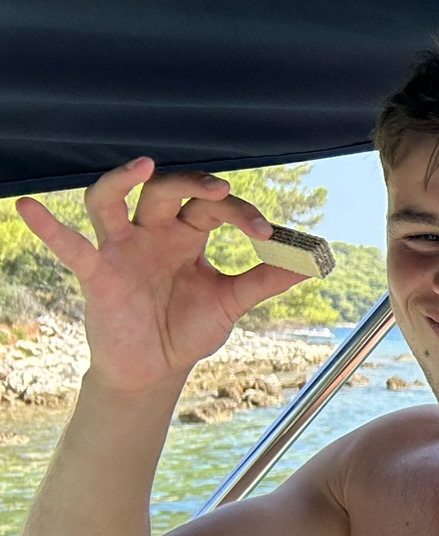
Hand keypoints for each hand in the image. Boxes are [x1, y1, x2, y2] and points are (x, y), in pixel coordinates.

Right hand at [15, 158, 303, 394]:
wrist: (155, 369)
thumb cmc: (186, 327)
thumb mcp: (231, 302)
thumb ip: (266, 280)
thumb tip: (311, 262)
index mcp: (187, 234)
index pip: (213, 207)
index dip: (242, 215)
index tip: (270, 236)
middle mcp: (152, 233)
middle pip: (166, 190)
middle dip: (194, 186)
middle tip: (222, 192)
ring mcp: (121, 249)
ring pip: (111, 200)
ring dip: (122, 180)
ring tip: (142, 165)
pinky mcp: (97, 274)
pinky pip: (70, 247)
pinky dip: (49, 227)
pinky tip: (29, 206)